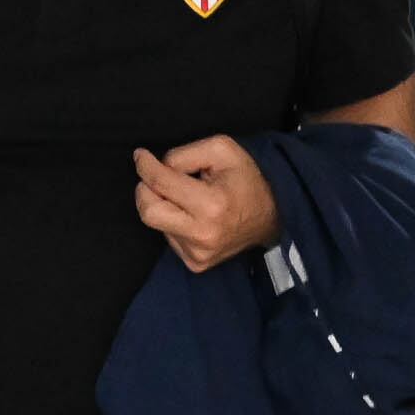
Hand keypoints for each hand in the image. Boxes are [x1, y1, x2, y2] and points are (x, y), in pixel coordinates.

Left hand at [132, 135, 280, 272]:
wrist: (273, 215)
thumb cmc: (246, 179)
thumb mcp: (221, 150)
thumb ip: (184, 155)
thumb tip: (157, 167)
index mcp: (211, 205)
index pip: (161, 184)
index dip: (145, 166)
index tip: (141, 156)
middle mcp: (203, 234)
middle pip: (148, 212)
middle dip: (146, 190)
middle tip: (156, 178)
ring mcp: (199, 253)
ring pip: (157, 224)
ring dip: (164, 205)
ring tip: (188, 197)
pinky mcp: (196, 263)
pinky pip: (169, 238)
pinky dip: (173, 222)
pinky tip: (192, 215)